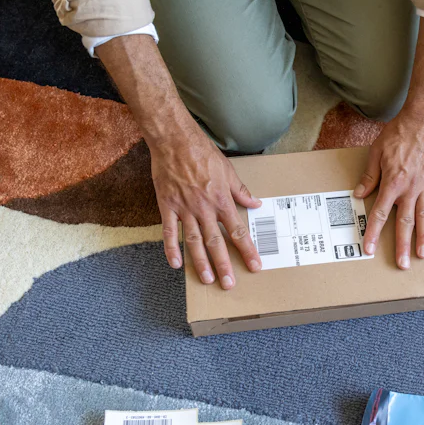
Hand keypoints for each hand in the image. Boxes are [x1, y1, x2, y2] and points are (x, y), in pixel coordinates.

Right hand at [94, 34, 261, 289]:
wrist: (174, 140)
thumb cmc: (203, 152)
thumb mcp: (228, 170)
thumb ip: (241, 191)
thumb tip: (256, 204)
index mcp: (222, 200)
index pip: (237, 231)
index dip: (247, 250)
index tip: (255, 266)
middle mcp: (204, 208)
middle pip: (216, 242)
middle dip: (224, 265)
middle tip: (229, 284)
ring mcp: (184, 209)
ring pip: (193, 242)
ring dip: (200, 263)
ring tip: (207, 280)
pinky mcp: (167, 206)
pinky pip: (169, 231)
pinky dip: (171, 248)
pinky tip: (174, 263)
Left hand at [354, 109, 423, 268]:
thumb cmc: (398, 134)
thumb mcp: (376, 152)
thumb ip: (369, 176)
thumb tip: (358, 194)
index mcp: (393, 183)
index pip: (381, 213)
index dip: (374, 233)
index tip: (369, 249)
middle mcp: (410, 189)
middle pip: (405, 222)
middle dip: (403, 245)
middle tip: (403, 264)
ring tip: (423, 256)